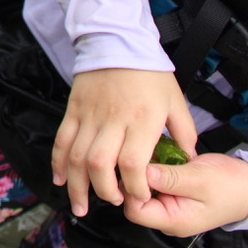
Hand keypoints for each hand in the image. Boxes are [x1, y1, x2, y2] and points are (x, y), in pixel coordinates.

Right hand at [52, 69, 195, 216]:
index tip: (140, 197)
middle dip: (105, 191)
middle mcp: (113, 120)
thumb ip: (184, 131)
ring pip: (77, 157)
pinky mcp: (74, 110)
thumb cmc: (148, 71)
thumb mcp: (175, 100)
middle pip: (101, 164)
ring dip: (77, 185)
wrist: (117, 41)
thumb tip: (188, 157)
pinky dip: (59, 162)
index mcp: (142, 120)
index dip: (134, 187)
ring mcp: (90, 115)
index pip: (133, 163)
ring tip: (81, 206)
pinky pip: (62, 140)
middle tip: (113, 201)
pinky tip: (60, 179)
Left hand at [121, 153, 247, 237]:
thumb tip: (141, 172)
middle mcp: (167, 218)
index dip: (131, 187)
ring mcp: (168, 207)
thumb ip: (169, 178)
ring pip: (142, 190)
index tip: (138, 166)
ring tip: (153, 153)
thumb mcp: (199, 178)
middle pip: (134, 200)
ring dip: (144, 172)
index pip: (135, 210)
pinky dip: (153, 170)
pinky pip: (153, 184)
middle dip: (137, 178)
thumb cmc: (229, 185)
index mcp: (174, 220)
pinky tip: (159, 156)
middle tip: (145, 155)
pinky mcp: (170, 195)